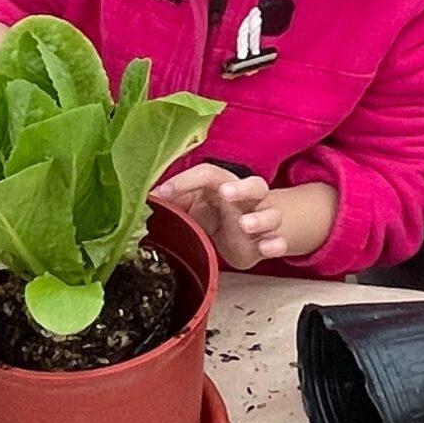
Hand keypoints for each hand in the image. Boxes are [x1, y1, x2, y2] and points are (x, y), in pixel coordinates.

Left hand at [157, 164, 291, 268]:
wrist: (246, 235)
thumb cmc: (216, 215)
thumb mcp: (193, 207)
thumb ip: (175, 202)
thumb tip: (145, 200)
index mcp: (224, 185)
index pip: (207, 174)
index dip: (185, 181)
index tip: (162, 193)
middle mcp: (247, 199)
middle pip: (254, 185)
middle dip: (242, 188)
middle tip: (226, 193)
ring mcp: (261, 219)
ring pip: (271, 214)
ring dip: (260, 219)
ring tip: (245, 225)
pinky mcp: (267, 242)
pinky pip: (278, 241)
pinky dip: (276, 244)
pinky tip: (267, 248)